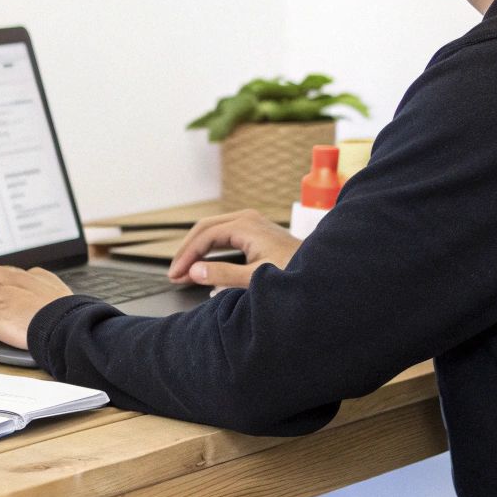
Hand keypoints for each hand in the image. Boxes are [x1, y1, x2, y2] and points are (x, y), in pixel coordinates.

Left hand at [0, 261, 73, 348]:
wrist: (64, 325)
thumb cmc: (69, 315)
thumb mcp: (63, 294)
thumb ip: (53, 290)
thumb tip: (54, 294)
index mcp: (33, 277)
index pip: (10, 271)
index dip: (2, 281)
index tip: (2, 289)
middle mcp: (14, 282)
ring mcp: (0, 297)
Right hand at [166, 208, 301, 288]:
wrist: (321, 270)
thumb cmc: (294, 272)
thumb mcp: (256, 277)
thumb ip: (223, 275)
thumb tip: (194, 272)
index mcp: (245, 225)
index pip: (205, 237)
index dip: (187, 256)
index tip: (176, 275)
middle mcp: (247, 219)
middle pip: (205, 229)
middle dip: (188, 251)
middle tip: (175, 274)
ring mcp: (251, 224)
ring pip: (213, 232)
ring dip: (197, 251)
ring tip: (184, 272)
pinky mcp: (255, 233)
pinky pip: (224, 237)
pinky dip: (210, 251)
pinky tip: (202, 267)